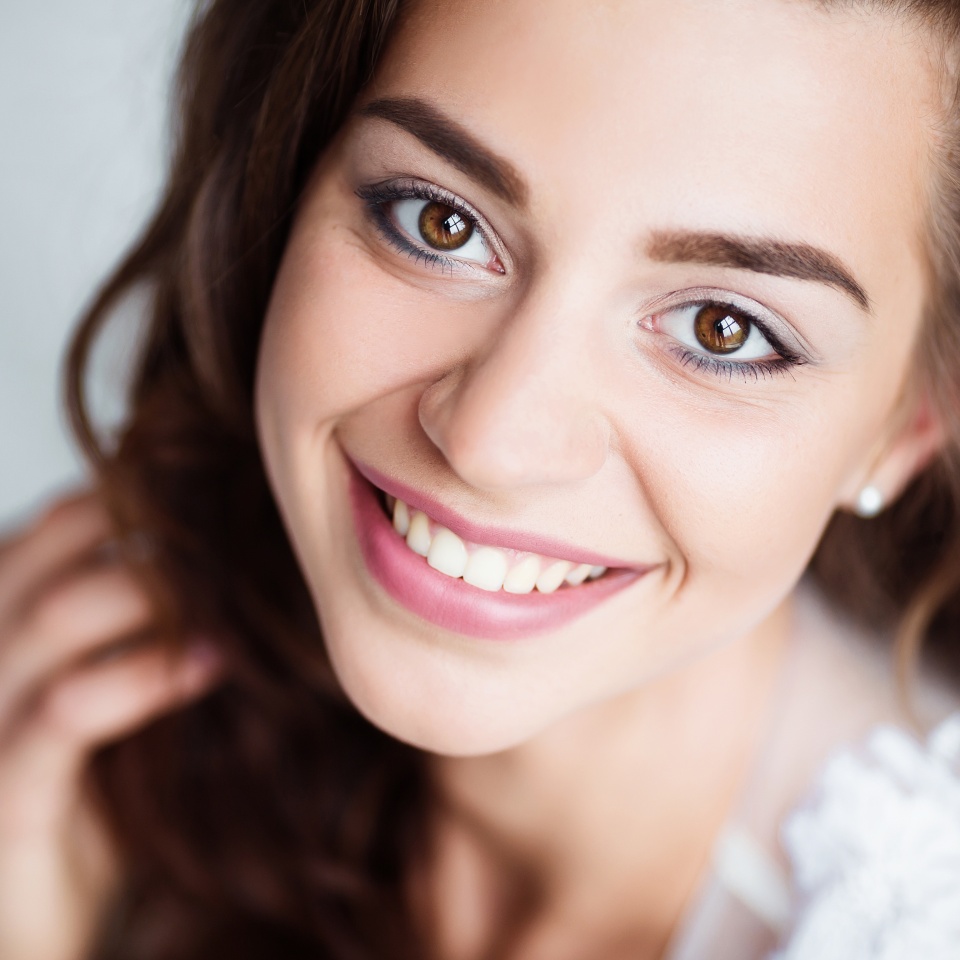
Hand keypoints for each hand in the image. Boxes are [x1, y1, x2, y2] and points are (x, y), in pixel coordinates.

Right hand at [0, 493, 221, 959]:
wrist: (41, 910)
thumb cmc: (98, 786)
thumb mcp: (119, 689)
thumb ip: (146, 623)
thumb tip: (237, 555)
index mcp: (9, 620)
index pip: (59, 523)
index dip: (132, 499)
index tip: (216, 497)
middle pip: (52, 552)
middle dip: (146, 534)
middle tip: (234, 538)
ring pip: (53, 614)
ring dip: (152, 594)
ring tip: (233, 598)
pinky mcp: (5, 791)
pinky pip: (66, 711)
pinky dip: (141, 678)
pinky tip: (210, 665)